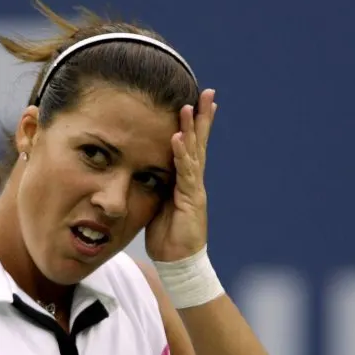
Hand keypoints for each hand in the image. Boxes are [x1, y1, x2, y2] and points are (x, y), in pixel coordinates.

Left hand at [144, 89, 217, 261]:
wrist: (178, 262)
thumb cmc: (168, 236)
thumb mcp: (159, 205)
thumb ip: (157, 186)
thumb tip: (145, 172)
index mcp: (186, 181)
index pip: (192, 146)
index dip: (196, 125)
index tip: (199, 101)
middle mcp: (194, 181)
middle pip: (200, 143)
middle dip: (203, 117)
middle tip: (209, 92)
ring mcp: (194, 190)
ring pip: (194, 154)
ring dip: (191, 129)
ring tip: (189, 107)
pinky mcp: (191, 201)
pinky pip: (186, 174)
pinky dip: (182, 155)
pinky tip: (178, 139)